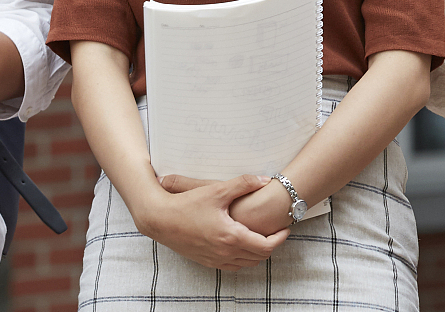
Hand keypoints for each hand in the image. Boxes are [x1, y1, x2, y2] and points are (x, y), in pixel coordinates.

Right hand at [143, 173, 290, 268]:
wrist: (159, 219)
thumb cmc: (187, 204)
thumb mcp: (217, 190)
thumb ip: (244, 183)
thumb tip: (265, 180)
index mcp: (231, 237)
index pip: (265, 246)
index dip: (279, 238)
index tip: (285, 228)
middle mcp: (224, 253)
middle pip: (258, 258)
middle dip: (272, 245)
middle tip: (277, 231)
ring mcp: (214, 259)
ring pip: (246, 264)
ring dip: (257, 253)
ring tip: (263, 237)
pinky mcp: (205, 261)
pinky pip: (232, 266)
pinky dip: (243, 258)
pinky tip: (242, 244)